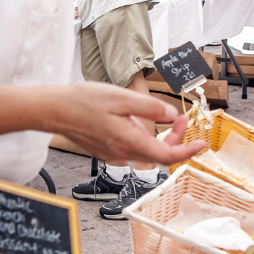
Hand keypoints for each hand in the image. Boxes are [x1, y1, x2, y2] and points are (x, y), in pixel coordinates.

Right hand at [50, 83, 206, 165]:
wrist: (53, 110)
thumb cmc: (82, 101)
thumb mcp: (121, 98)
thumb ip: (149, 107)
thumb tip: (170, 115)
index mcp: (129, 141)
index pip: (167, 156)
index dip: (187, 151)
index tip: (201, 144)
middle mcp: (123, 153)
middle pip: (159, 154)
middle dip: (175, 138)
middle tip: (179, 118)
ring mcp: (114, 154)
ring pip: (146, 152)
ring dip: (159, 138)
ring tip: (161, 117)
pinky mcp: (107, 151)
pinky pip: (132, 149)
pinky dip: (143, 139)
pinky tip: (136, 122)